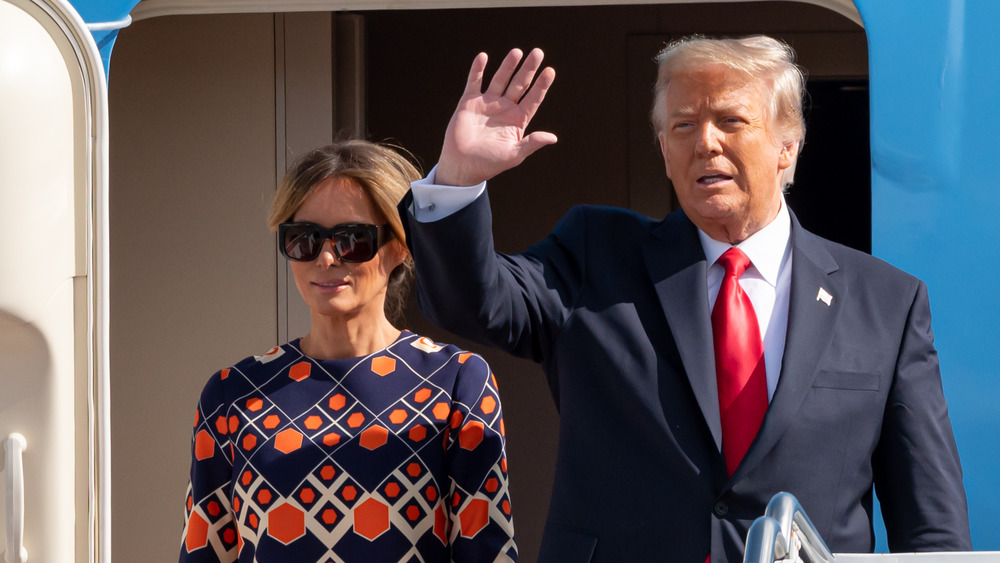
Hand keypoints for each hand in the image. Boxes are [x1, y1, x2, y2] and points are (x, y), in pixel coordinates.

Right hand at [435, 48, 556, 185]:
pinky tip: (483, 57)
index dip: (542, 85)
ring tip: (517, 52)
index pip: (533, 99)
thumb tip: (553, 138)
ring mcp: (487, 103)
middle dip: (528, 69)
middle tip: (538, 52)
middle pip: (519, 85)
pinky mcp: (469, 102)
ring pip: (500, 80)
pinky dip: (478, 70)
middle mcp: (505, 108)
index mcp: (518, 120)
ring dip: (508, 66)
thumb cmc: (489, 163)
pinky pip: (474, 82)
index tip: (550, 71)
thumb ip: (532, 143)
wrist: (462, 166)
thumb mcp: (514, 155)